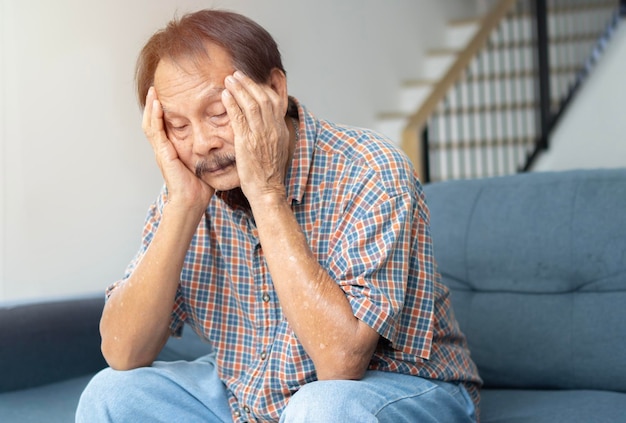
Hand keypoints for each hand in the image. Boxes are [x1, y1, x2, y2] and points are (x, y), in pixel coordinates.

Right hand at [142, 87, 213, 210]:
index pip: (165, 125)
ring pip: (150, 123)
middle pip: (154, 121)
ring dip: (151, 106)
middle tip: (155, 87)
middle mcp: (164, 148)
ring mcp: (161, 150)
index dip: (164, 110)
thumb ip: (209, 150)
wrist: (192, 200)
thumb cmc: (200, 185)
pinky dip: (154, 117)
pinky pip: (155, 131)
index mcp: (172, 149)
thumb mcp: (205, 161)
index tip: (169, 95)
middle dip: (154, 104)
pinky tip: (157, 105)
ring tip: (153, 91)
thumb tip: (224, 139)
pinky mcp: (162, 153)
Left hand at [221, 71, 289, 204]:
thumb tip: (268, 122)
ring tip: (229, 79)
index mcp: (280, 130)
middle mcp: (272, 129)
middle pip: (263, 98)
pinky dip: (232, 104)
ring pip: (251, 104)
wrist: (268, 190)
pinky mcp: (247, 142)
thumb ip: (272, 132)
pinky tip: (224, 96)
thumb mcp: (277, 148)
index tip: (254, 79)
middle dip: (249, 83)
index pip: (275, 101)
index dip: (264, 87)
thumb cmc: (269, 173)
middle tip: (237, 74)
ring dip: (239, 89)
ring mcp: (261, 135)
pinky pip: (239, 118)